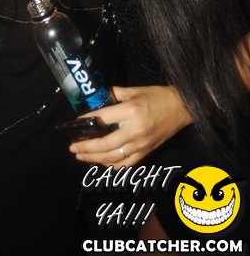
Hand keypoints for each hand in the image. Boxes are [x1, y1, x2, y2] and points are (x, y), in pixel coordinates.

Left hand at [69, 85, 191, 169]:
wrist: (182, 108)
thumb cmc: (158, 97)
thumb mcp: (135, 90)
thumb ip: (115, 94)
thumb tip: (99, 96)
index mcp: (131, 111)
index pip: (102, 118)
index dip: (86, 122)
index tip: (75, 124)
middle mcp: (135, 130)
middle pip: (104, 144)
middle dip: (86, 147)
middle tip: (73, 147)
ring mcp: (141, 144)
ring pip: (113, 157)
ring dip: (94, 158)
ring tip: (81, 156)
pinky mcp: (146, 152)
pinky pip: (125, 164)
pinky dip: (111, 165)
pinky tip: (101, 162)